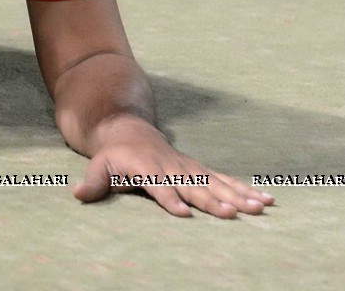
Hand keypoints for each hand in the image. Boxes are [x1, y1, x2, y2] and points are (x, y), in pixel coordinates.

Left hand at [73, 117, 274, 217]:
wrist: (130, 131)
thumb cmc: (114, 155)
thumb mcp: (99, 165)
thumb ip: (93, 181)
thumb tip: (78, 194)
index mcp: (147, 169)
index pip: (159, 187)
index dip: (169, 199)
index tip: (182, 213)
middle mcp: (172, 169)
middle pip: (194, 187)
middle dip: (213, 201)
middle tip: (232, 214)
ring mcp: (189, 169)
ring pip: (217, 183)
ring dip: (239, 196)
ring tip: (260, 208)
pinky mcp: (201, 170)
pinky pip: (226, 180)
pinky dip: (246, 190)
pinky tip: (267, 200)